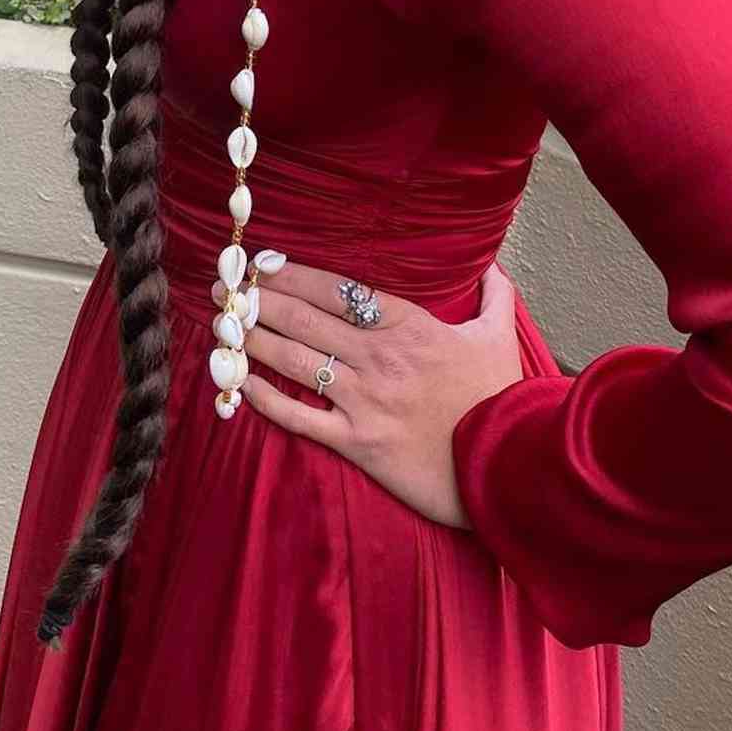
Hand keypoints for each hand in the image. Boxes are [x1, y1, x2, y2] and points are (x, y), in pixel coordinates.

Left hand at [211, 258, 524, 528]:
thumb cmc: (502, 400)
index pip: (337, 290)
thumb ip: (494, 295)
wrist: (509, 466)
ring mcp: (366, 400)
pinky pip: (303, 418)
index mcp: (407, 325)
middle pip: (305, 319)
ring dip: (254, 341)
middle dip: (260, 300)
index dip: (293, 275)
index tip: (262, 264)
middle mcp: (379, 356)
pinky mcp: (359, 443)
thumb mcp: (499, 338)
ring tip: (222, 325)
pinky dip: (269, 400)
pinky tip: (241, 386)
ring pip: (297, 360)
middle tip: (224, 289)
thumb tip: (492, 264)